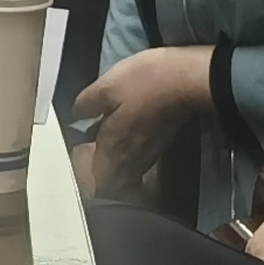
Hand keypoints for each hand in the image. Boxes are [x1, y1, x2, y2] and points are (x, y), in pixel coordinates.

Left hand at [68, 45, 209, 199]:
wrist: (187, 79)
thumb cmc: (143, 82)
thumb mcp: (107, 86)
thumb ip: (88, 103)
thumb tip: (76, 114)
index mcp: (115, 150)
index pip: (99, 184)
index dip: (86, 180)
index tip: (77, 162)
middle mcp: (132, 160)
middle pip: (114, 184)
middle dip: (100, 176)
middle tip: (87, 155)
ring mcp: (149, 153)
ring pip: (126, 172)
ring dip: (113, 164)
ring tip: (102, 143)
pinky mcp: (160, 143)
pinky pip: (137, 159)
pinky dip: (126, 153)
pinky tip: (122, 131)